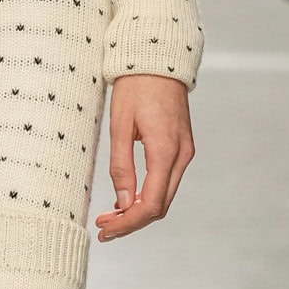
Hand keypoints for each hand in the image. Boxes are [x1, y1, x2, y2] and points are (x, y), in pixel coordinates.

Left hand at [95, 75, 193, 241]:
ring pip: (164, 196)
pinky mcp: (181, 147)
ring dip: (139, 210)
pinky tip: (127, 198)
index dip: (128, 223)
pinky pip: (167, 181)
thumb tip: (122, 203)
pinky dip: (148, 195)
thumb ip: (121, 166)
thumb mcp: (119, 125)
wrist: (158, 58)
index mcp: (165, 151)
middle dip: (131, 222)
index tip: (106, 230)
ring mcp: (184, 152)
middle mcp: (181, 156)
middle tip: (103, 226)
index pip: (150, 205)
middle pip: (160, 206)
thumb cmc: (135, 87)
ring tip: (110, 215)